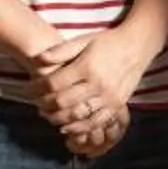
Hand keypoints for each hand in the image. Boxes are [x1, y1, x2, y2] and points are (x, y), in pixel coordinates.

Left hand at [31, 28, 145, 148]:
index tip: (29, 88)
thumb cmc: (108, 41)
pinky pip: (96, 122)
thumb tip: (38, 59)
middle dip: (45, 105)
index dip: (37, 88)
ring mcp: (109, 96)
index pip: (54, 83)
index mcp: (86, 66)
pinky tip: (67, 127)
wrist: (137, 45)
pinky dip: (80, 128)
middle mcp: (97, 84)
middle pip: (63, 102)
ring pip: (78, 115)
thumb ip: (61, 50)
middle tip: (37, 104)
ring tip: (49, 116)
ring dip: (59, 119)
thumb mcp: (84, 40)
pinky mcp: (117, 105)